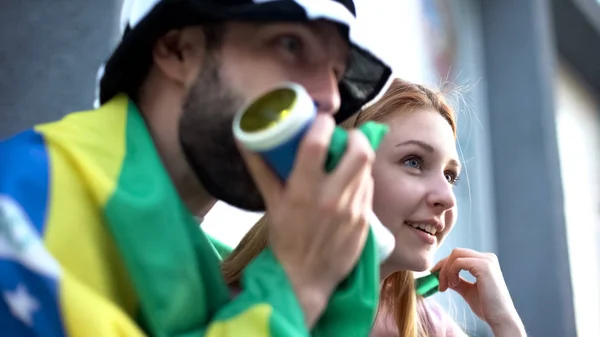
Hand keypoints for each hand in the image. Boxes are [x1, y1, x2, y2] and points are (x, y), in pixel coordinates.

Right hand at [239, 114, 373, 326]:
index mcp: (303, 192)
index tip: (320, 120)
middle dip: (354, 137)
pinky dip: (360, 180)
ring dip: (358, 158)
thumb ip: (261, 169)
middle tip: (343, 137)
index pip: (318, 144)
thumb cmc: (284, 240)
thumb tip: (245, 138)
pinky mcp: (365, 221)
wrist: (304, 280)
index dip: (322, 124)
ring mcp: (353, 211)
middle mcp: (332, 199)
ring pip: (366, 169)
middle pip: (359, 152)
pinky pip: (368, 189)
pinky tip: (348, 185)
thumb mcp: (271, 204)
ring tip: (345, 160)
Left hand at [432, 248, 525, 335]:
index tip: (434, 276)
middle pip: (456, 253)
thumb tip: (442, 276)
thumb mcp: (467, 290)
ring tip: (446, 286)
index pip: (459, 255)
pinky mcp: (483, 266)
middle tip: (438, 284)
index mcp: (485, 262)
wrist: (500, 319)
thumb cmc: (486, 307)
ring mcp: (486, 260)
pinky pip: (458, 262)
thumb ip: (457, 281)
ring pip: (455, 255)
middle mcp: (487, 258)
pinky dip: (451, 272)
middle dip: (442, 266)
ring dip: (445, 270)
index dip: (444, 264)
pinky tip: (454, 285)